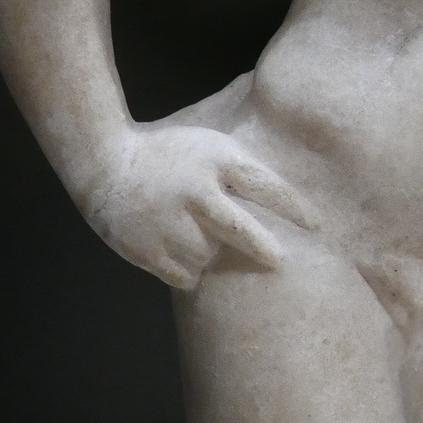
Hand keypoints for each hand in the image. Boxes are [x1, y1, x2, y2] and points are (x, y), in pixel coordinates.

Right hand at [84, 127, 317, 291]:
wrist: (106, 165)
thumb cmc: (173, 157)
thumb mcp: (211, 147)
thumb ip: (243, 171)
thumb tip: (293, 206)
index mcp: (214, 160)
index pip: (263, 184)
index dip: (293, 207)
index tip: (316, 226)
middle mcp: (194, 192)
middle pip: (239, 228)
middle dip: (263, 247)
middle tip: (280, 261)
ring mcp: (169, 223)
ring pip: (210, 257)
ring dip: (213, 255)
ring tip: (196, 236)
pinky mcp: (148, 250)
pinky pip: (187, 275)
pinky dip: (190, 270)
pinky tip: (179, 249)